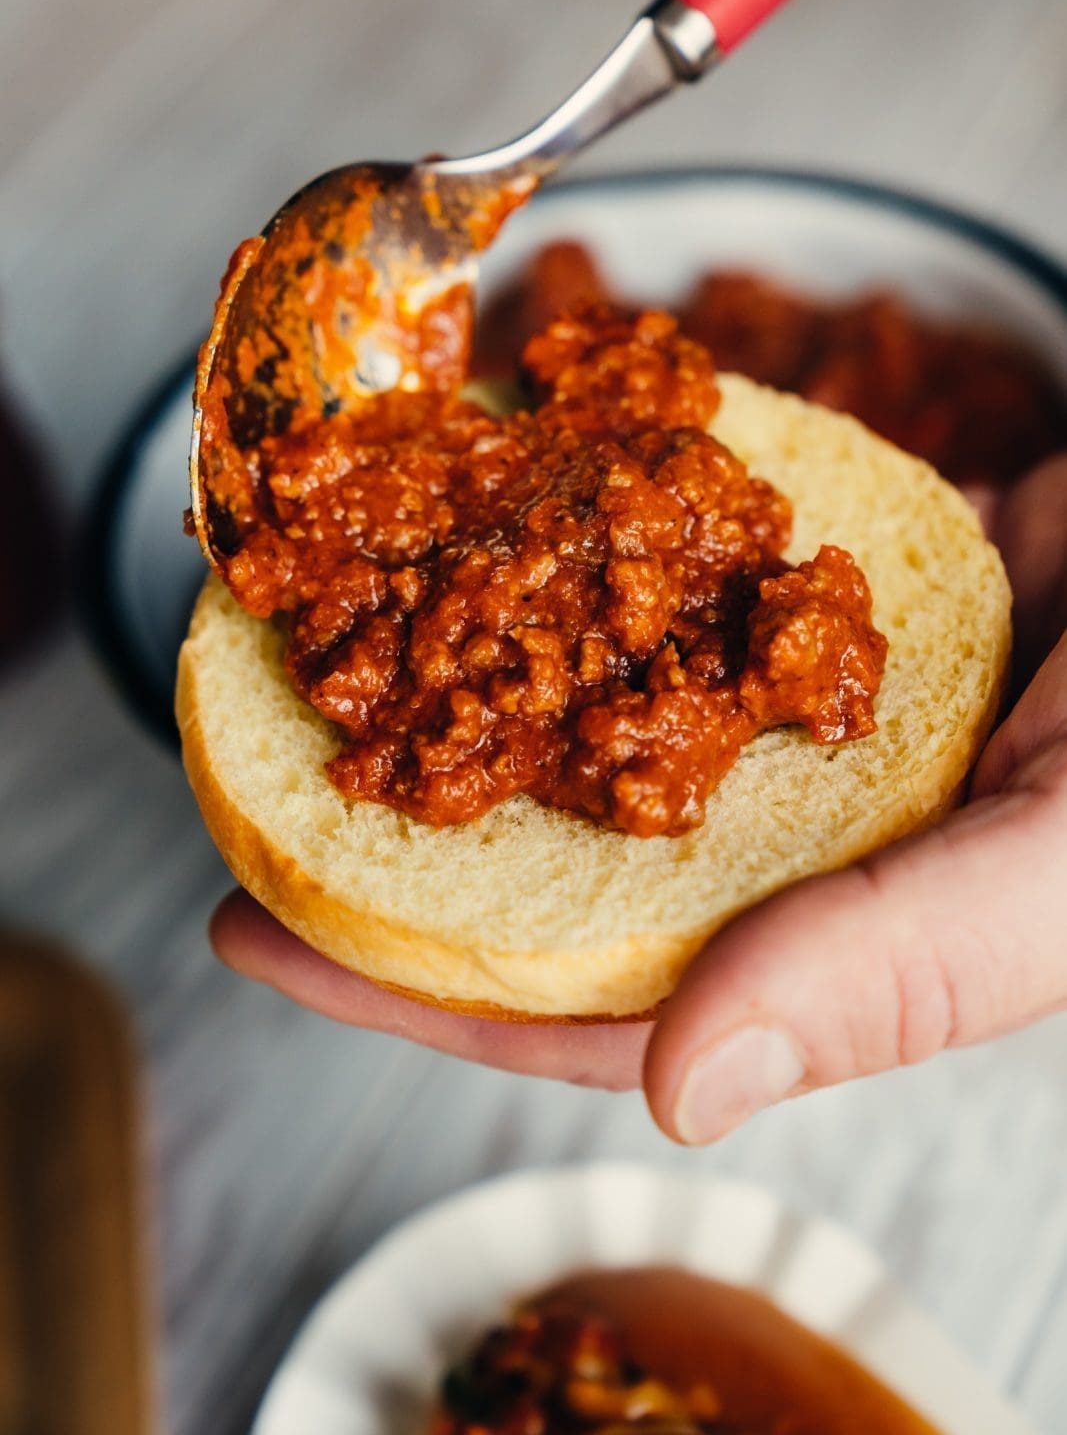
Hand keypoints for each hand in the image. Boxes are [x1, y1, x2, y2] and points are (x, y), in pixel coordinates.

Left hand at [211, 455, 1066, 1141]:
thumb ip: (894, 964)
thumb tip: (684, 1088)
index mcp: (847, 946)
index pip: (592, 1004)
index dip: (413, 989)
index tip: (252, 929)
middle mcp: (812, 843)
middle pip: (569, 865)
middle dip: (408, 836)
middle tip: (261, 779)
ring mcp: (820, 720)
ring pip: (615, 722)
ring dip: (485, 689)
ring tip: (354, 648)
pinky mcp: (840, 599)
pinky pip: (683, 591)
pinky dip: (592, 565)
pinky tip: (504, 536)